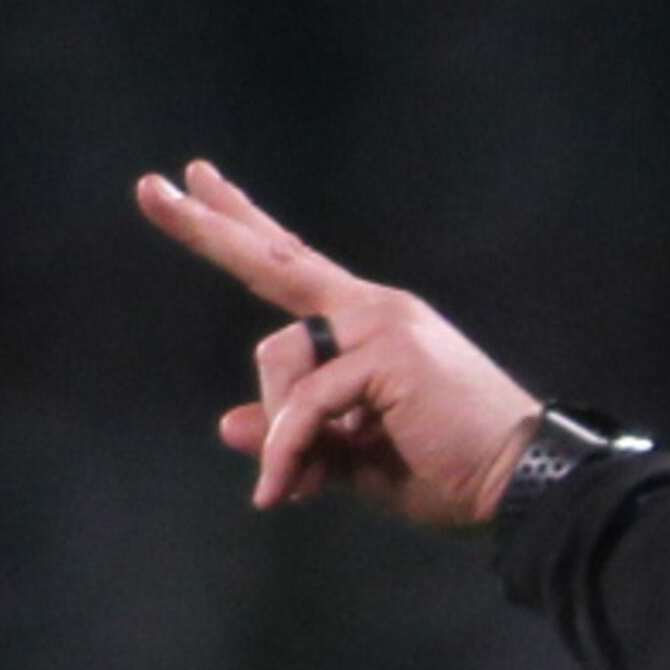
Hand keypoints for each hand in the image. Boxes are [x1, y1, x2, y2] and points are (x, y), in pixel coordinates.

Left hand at [136, 159, 544, 530]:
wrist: (520, 481)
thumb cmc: (448, 469)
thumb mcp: (352, 457)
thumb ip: (296, 435)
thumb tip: (229, 426)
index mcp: (372, 325)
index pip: (294, 263)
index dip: (244, 222)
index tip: (199, 179)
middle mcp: (375, 311)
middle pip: (275, 259)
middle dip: (207, 228)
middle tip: (150, 188)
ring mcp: (384, 326)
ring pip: (279, 358)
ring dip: (280, 429)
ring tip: (299, 483)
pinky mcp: (389, 354)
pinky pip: (304, 404)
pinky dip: (291, 452)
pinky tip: (291, 490)